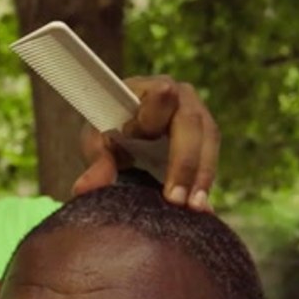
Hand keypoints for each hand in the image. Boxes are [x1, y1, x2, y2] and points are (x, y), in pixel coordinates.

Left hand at [73, 75, 218, 212]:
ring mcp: (199, 114)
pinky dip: (205, 183)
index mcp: (149, 89)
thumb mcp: (96, 141)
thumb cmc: (109, 127)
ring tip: (195, 208)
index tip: (147, 133)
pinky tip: (202, 208)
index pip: (161, 95)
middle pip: (191, 124)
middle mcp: (180, 95)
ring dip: (202, 176)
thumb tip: (86, 189)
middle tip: (175, 199)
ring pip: (209, 141)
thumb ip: (95, 161)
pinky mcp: (207, 137)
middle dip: (184, 163)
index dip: (155, 115)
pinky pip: (212, 157)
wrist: (126, 129)